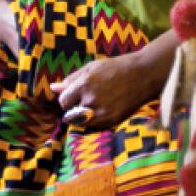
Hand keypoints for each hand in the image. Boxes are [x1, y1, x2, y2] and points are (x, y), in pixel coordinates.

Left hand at [50, 29, 178, 128]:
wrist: (142, 75)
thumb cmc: (114, 68)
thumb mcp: (90, 68)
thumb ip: (71, 80)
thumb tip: (53, 88)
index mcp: (84, 85)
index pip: (63, 102)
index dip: (67, 99)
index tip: (73, 96)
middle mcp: (91, 101)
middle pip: (71, 115)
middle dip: (74, 110)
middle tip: (84, 101)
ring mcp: (103, 113)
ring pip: (82, 124)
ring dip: (83, 117)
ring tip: (93, 106)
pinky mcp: (113, 121)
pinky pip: (96, 127)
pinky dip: (95, 121)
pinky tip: (103, 110)